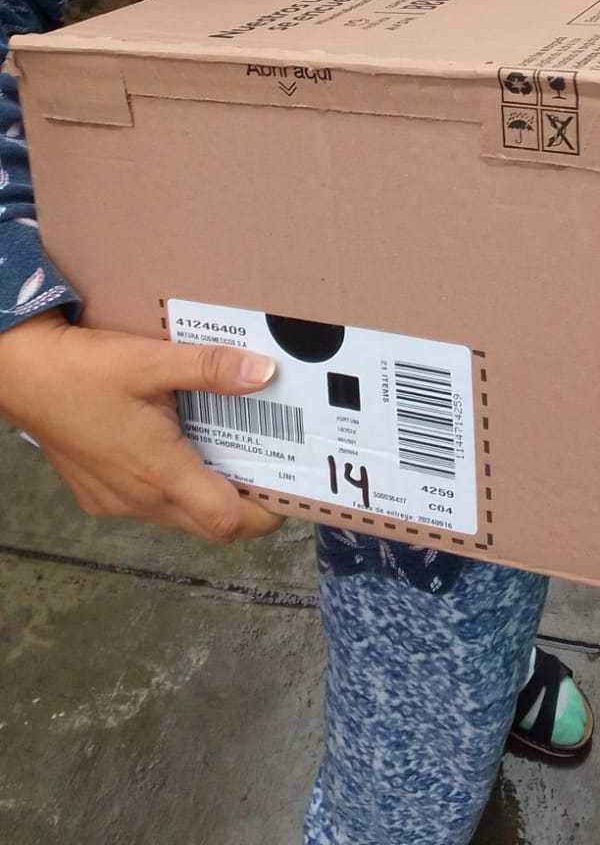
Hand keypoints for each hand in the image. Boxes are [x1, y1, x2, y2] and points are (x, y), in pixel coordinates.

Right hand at [0, 311, 284, 543]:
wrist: (20, 375)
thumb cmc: (82, 369)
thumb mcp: (151, 360)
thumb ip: (209, 368)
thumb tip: (264, 372)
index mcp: (160, 471)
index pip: (226, 521)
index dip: (264, 516)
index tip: (287, 492)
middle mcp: (139, 498)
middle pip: (207, 524)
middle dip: (242, 506)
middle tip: (268, 469)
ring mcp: (115, 502)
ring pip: (177, 515)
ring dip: (205, 494)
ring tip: (229, 451)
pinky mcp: (97, 495)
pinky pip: (147, 505)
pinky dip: (172, 486)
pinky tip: (176, 447)